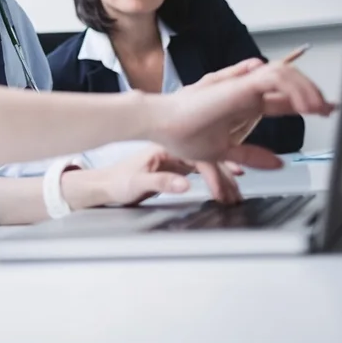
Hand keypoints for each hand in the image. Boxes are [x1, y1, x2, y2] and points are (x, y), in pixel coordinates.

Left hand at [82, 147, 245, 205]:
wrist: (104, 184)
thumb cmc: (117, 182)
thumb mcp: (137, 184)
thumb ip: (161, 183)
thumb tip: (185, 185)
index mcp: (164, 148)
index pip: (198, 157)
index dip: (214, 175)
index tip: (221, 193)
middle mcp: (172, 148)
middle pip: (207, 157)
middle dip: (224, 176)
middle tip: (237, 194)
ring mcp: (175, 155)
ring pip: (207, 163)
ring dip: (223, 177)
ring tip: (236, 193)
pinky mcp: (175, 164)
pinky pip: (201, 168)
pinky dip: (215, 176)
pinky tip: (227, 181)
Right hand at [150, 60, 333, 165]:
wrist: (161, 124)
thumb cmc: (181, 133)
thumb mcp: (223, 151)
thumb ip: (250, 155)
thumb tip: (278, 163)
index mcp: (243, 106)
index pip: (281, 100)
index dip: (305, 104)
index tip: (326, 111)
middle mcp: (246, 93)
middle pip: (288, 85)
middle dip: (313, 95)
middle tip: (330, 108)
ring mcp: (244, 86)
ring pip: (286, 76)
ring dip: (307, 90)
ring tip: (320, 108)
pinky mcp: (241, 84)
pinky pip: (276, 77)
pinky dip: (294, 87)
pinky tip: (304, 104)